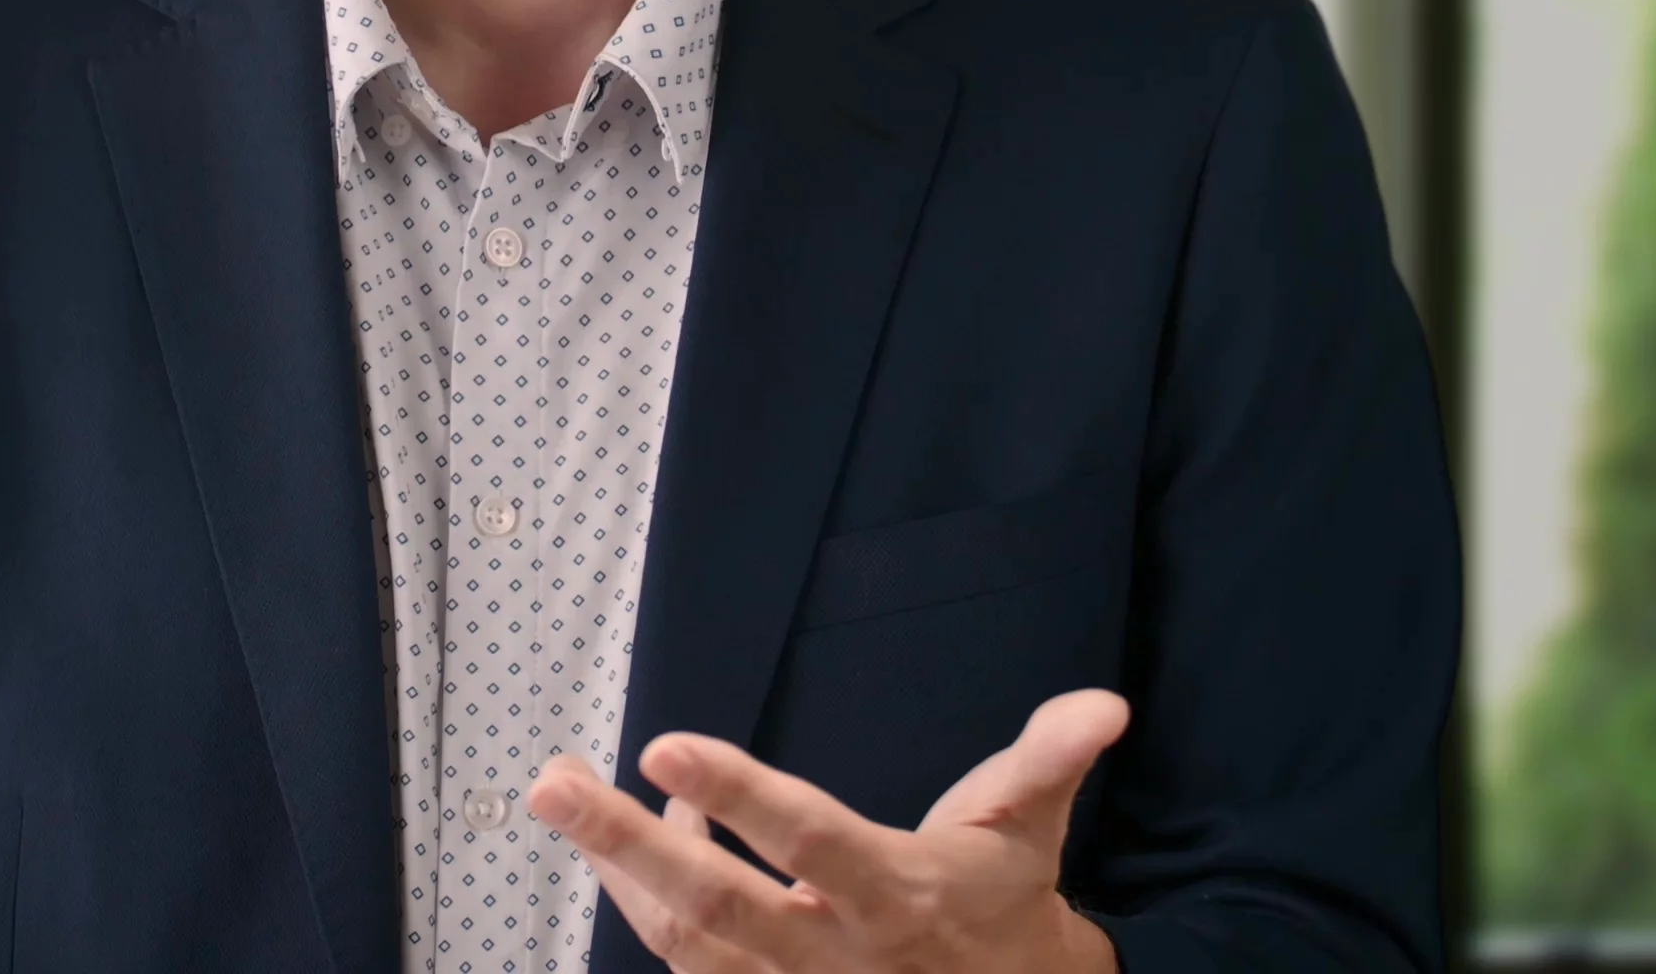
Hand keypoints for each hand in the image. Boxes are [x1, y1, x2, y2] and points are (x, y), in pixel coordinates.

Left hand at [525, 688, 1129, 972]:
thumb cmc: (1005, 905)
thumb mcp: (1031, 831)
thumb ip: (1049, 762)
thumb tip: (1105, 706)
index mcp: (896, 897)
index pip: (808, 840)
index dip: (738, 795)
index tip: (664, 746)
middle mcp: (833, 956)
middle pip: (714, 904)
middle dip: (624, 842)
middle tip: (550, 784)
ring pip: (683, 939)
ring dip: (615, 866)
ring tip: (561, 794)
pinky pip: (685, 962)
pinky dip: (642, 900)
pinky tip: (620, 841)